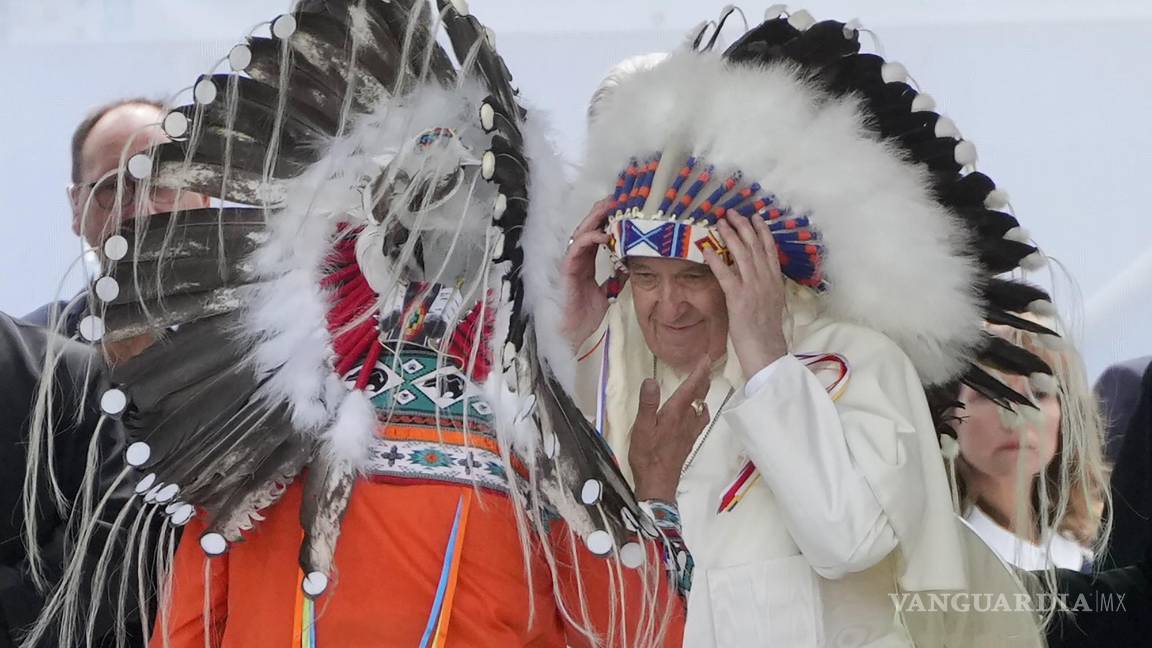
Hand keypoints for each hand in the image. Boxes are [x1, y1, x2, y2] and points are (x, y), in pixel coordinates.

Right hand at [560, 198, 621, 348]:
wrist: (572, 333)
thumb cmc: (584, 316)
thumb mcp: (607, 294)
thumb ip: (616, 280)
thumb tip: (630, 269)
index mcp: (586, 262)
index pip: (598, 234)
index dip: (609, 220)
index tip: (625, 208)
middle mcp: (578, 258)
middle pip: (590, 227)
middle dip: (604, 211)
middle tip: (620, 198)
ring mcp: (572, 261)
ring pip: (583, 231)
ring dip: (597, 218)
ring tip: (613, 206)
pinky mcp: (567, 267)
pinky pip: (578, 246)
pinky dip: (591, 237)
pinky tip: (606, 234)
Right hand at [628, 357, 711, 502]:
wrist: (658, 483)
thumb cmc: (648, 455)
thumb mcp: (642, 428)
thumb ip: (648, 403)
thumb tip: (651, 380)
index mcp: (675, 413)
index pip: (690, 388)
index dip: (699, 372)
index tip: (706, 358)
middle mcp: (687, 420)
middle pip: (699, 396)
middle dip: (703, 380)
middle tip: (706, 366)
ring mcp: (689, 432)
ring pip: (701, 408)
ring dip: (703, 395)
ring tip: (702, 387)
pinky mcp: (688, 442)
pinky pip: (699, 420)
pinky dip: (700, 410)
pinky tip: (696, 414)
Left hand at [703, 211, 787, 379]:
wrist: (766, 348)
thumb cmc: (767, 330)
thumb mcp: (773, 302)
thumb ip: (767, 285)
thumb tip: (759, 273)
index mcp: (775, 281)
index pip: (770, 249)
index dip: (762, 231)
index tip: (755, 217)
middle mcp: (766, 280)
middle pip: (755, 246)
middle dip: (743, 227)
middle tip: (732, 213)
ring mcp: (753, 288)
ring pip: (741, 255)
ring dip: (730, 236)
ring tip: (720, 223)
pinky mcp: (738, 298)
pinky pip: (725, 274)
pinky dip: (716, 260)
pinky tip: (706, 249)